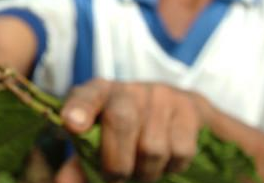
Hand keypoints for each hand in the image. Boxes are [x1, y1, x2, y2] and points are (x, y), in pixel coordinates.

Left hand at [56, 78, 208, 182]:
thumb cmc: (129, 137)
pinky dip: (172, 167)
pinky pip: (180, 150)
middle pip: (120, 121)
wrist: (181, 120)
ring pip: (152, 146)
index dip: (79, 109)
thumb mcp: (101, 146)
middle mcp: (129, 89)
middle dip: (117, 162)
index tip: (72, 124)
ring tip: (143, 170)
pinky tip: (166, 161)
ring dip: (147, 171)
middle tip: (117, 177)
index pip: (85, 96)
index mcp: (98, 94)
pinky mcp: (191, 106)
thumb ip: (79, 165)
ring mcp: (161, 94)